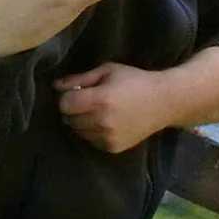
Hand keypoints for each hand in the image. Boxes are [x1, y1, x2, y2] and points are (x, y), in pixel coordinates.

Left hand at [55, 62, 170, 152]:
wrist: (164, 103)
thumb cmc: (134, 81)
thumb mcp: (107, 71)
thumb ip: (79, 79)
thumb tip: (55, 86)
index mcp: (100, 100)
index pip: (64, 104)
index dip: (67, 97)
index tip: (76, 92)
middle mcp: (102, 122)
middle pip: (68, 119)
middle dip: (73, 110)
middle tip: (88, 101)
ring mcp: (108, 137)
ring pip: (78, 131)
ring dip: (81, 121)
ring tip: (98, 111)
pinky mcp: (113, 148)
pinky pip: (90, 140)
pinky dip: (92, 132)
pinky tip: (106, 121)